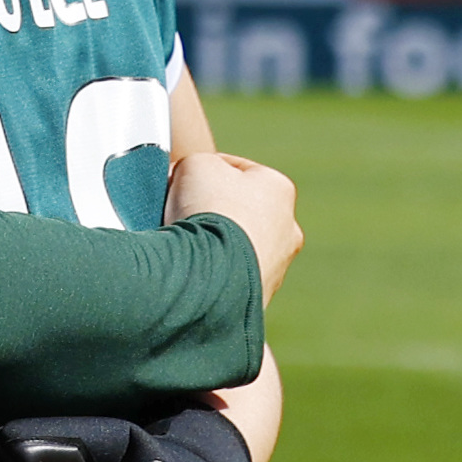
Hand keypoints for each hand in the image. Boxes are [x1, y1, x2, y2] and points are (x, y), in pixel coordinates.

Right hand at [168, 150, 301, 297]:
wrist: (210, 274)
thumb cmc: (208, 211)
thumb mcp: (195, 164)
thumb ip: (197, 164)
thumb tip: (185, 181)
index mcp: (279, 188)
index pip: (236, 169)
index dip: (201, 171)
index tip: (174, 180)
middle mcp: (287, 228)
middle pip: (239, 210)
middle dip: (210, 211)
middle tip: (176, 214)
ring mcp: (276, 266)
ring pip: (235, 246)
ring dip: (211, 245)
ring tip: (179, 247)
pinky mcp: (258, 296)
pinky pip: (227, 278)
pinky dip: (210, 274)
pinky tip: (188, 271)